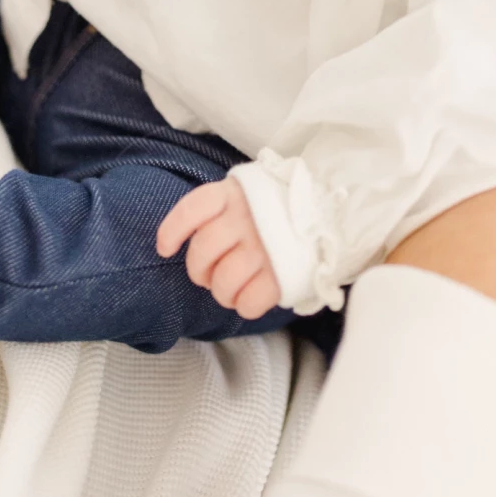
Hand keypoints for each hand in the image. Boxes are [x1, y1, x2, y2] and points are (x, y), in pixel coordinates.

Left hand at [156, 177, 281, 319]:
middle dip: (199, 270)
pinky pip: (249, 302)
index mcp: (235, 193)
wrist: (331, 211)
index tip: (165, 249)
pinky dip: (245, 305)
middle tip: (208, 275)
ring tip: (231, 289)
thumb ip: (221, 208)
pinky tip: (251, 296)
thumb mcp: (248, 192)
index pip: (193, 208)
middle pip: (203, 251)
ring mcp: (265, 246)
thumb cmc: (277, 207)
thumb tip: (184, 239)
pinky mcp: (282, 274)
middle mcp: (247, 218)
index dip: (173, 229)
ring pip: (223, 282)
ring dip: (222, 292)